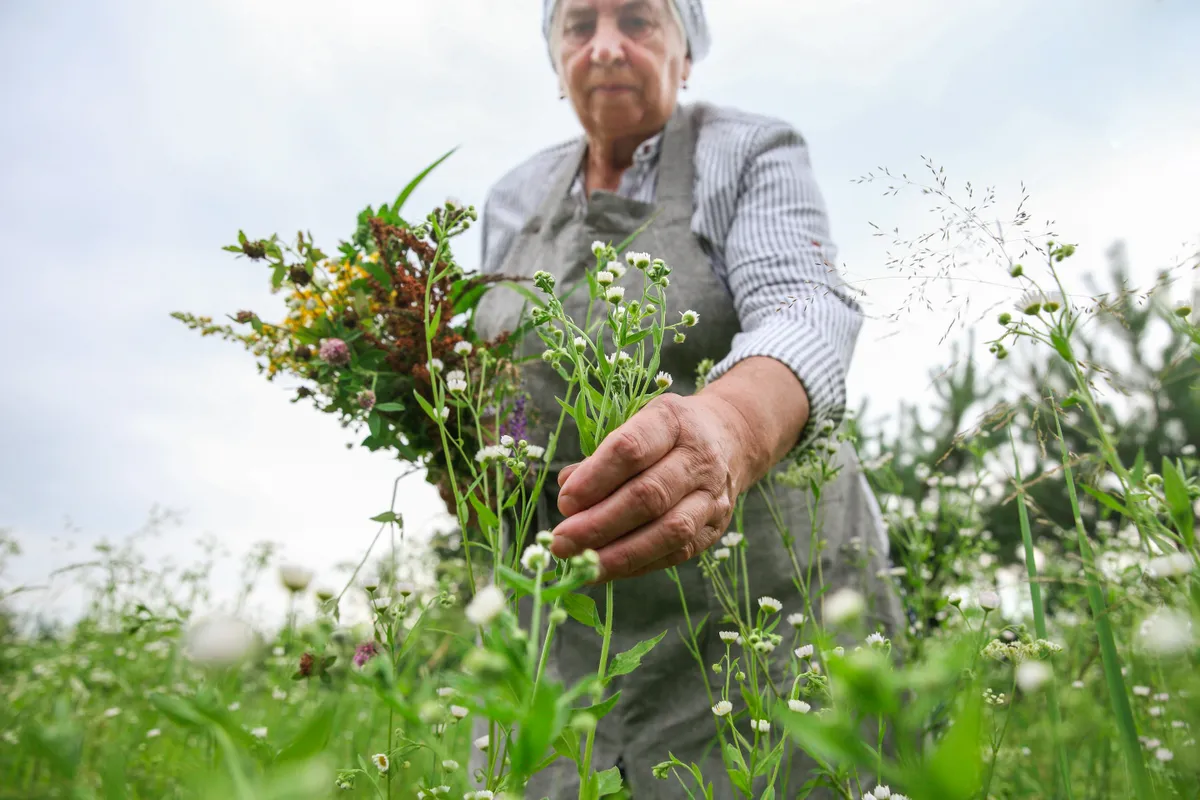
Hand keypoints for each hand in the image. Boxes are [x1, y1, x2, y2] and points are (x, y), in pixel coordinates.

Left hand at [548, 393, 755, 581]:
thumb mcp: (636, 425)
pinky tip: (607, 569)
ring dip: (619, 553)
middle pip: (648, 496)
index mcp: (673, 421)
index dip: (594, 478)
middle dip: (599, 524)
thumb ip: (601, 457)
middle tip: (562, 541)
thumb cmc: (667, 434)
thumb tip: (567, 486)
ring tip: (581, 564)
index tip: (565, 502)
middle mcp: (699, 458)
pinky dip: (638, 564)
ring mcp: (712, 496)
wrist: (730, 439)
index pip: (631, 450)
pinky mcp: (715, 527)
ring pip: (668, 531)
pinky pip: (677, 552)